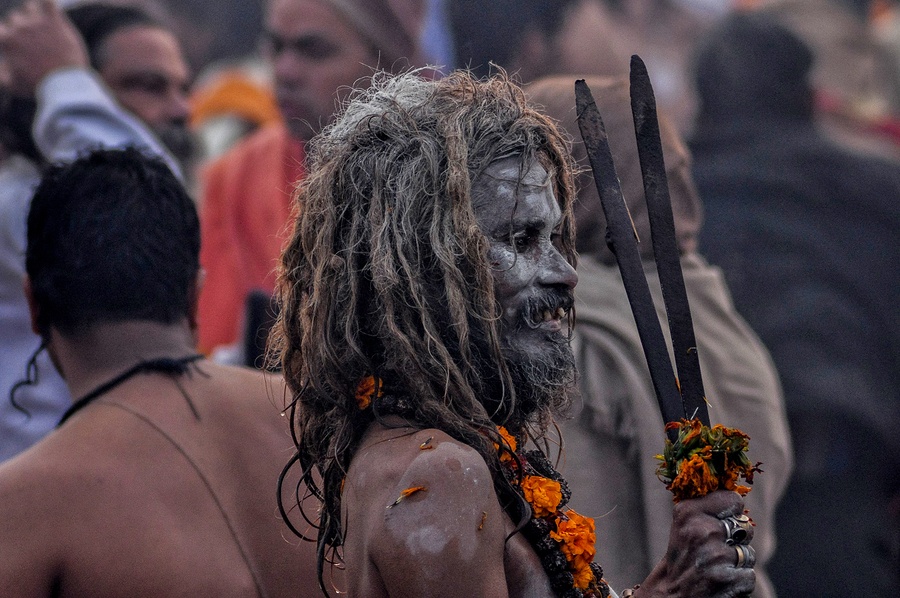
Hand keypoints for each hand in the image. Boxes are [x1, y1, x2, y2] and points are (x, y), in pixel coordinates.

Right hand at [0, 0, 87, 94]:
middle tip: (37, 43)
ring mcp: (36, 23)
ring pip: (30, 8)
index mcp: (7, 41)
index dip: (10, 38)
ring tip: (45, 30)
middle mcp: (19, 28)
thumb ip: (2, 75)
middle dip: (24, 29)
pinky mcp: (55, 21)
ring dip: (35, 16)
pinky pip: (48, 3)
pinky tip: (51, 11)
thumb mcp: (14, 85)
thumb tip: (2, 70)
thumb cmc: (39, 87)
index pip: (2, 30)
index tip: (20, 46)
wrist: (65, 85)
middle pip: (16, 19)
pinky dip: (48, 5)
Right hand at [637, 491, 755, 597]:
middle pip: (746, 527)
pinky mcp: (727, 579)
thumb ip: (706, 508)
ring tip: (715, 568)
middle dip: (736, 540)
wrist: (669, 596)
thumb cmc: (681, 558)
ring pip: (749, 553)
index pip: (733, 499)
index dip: (730, 514)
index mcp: (688, 512)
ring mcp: (715, 556)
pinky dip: (738, 582)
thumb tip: (736, 492)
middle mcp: (701, 530)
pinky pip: (749, 574)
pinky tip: (720, 582)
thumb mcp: (684, 525)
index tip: (717, 523)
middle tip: (713, 552)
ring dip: (737, 563)